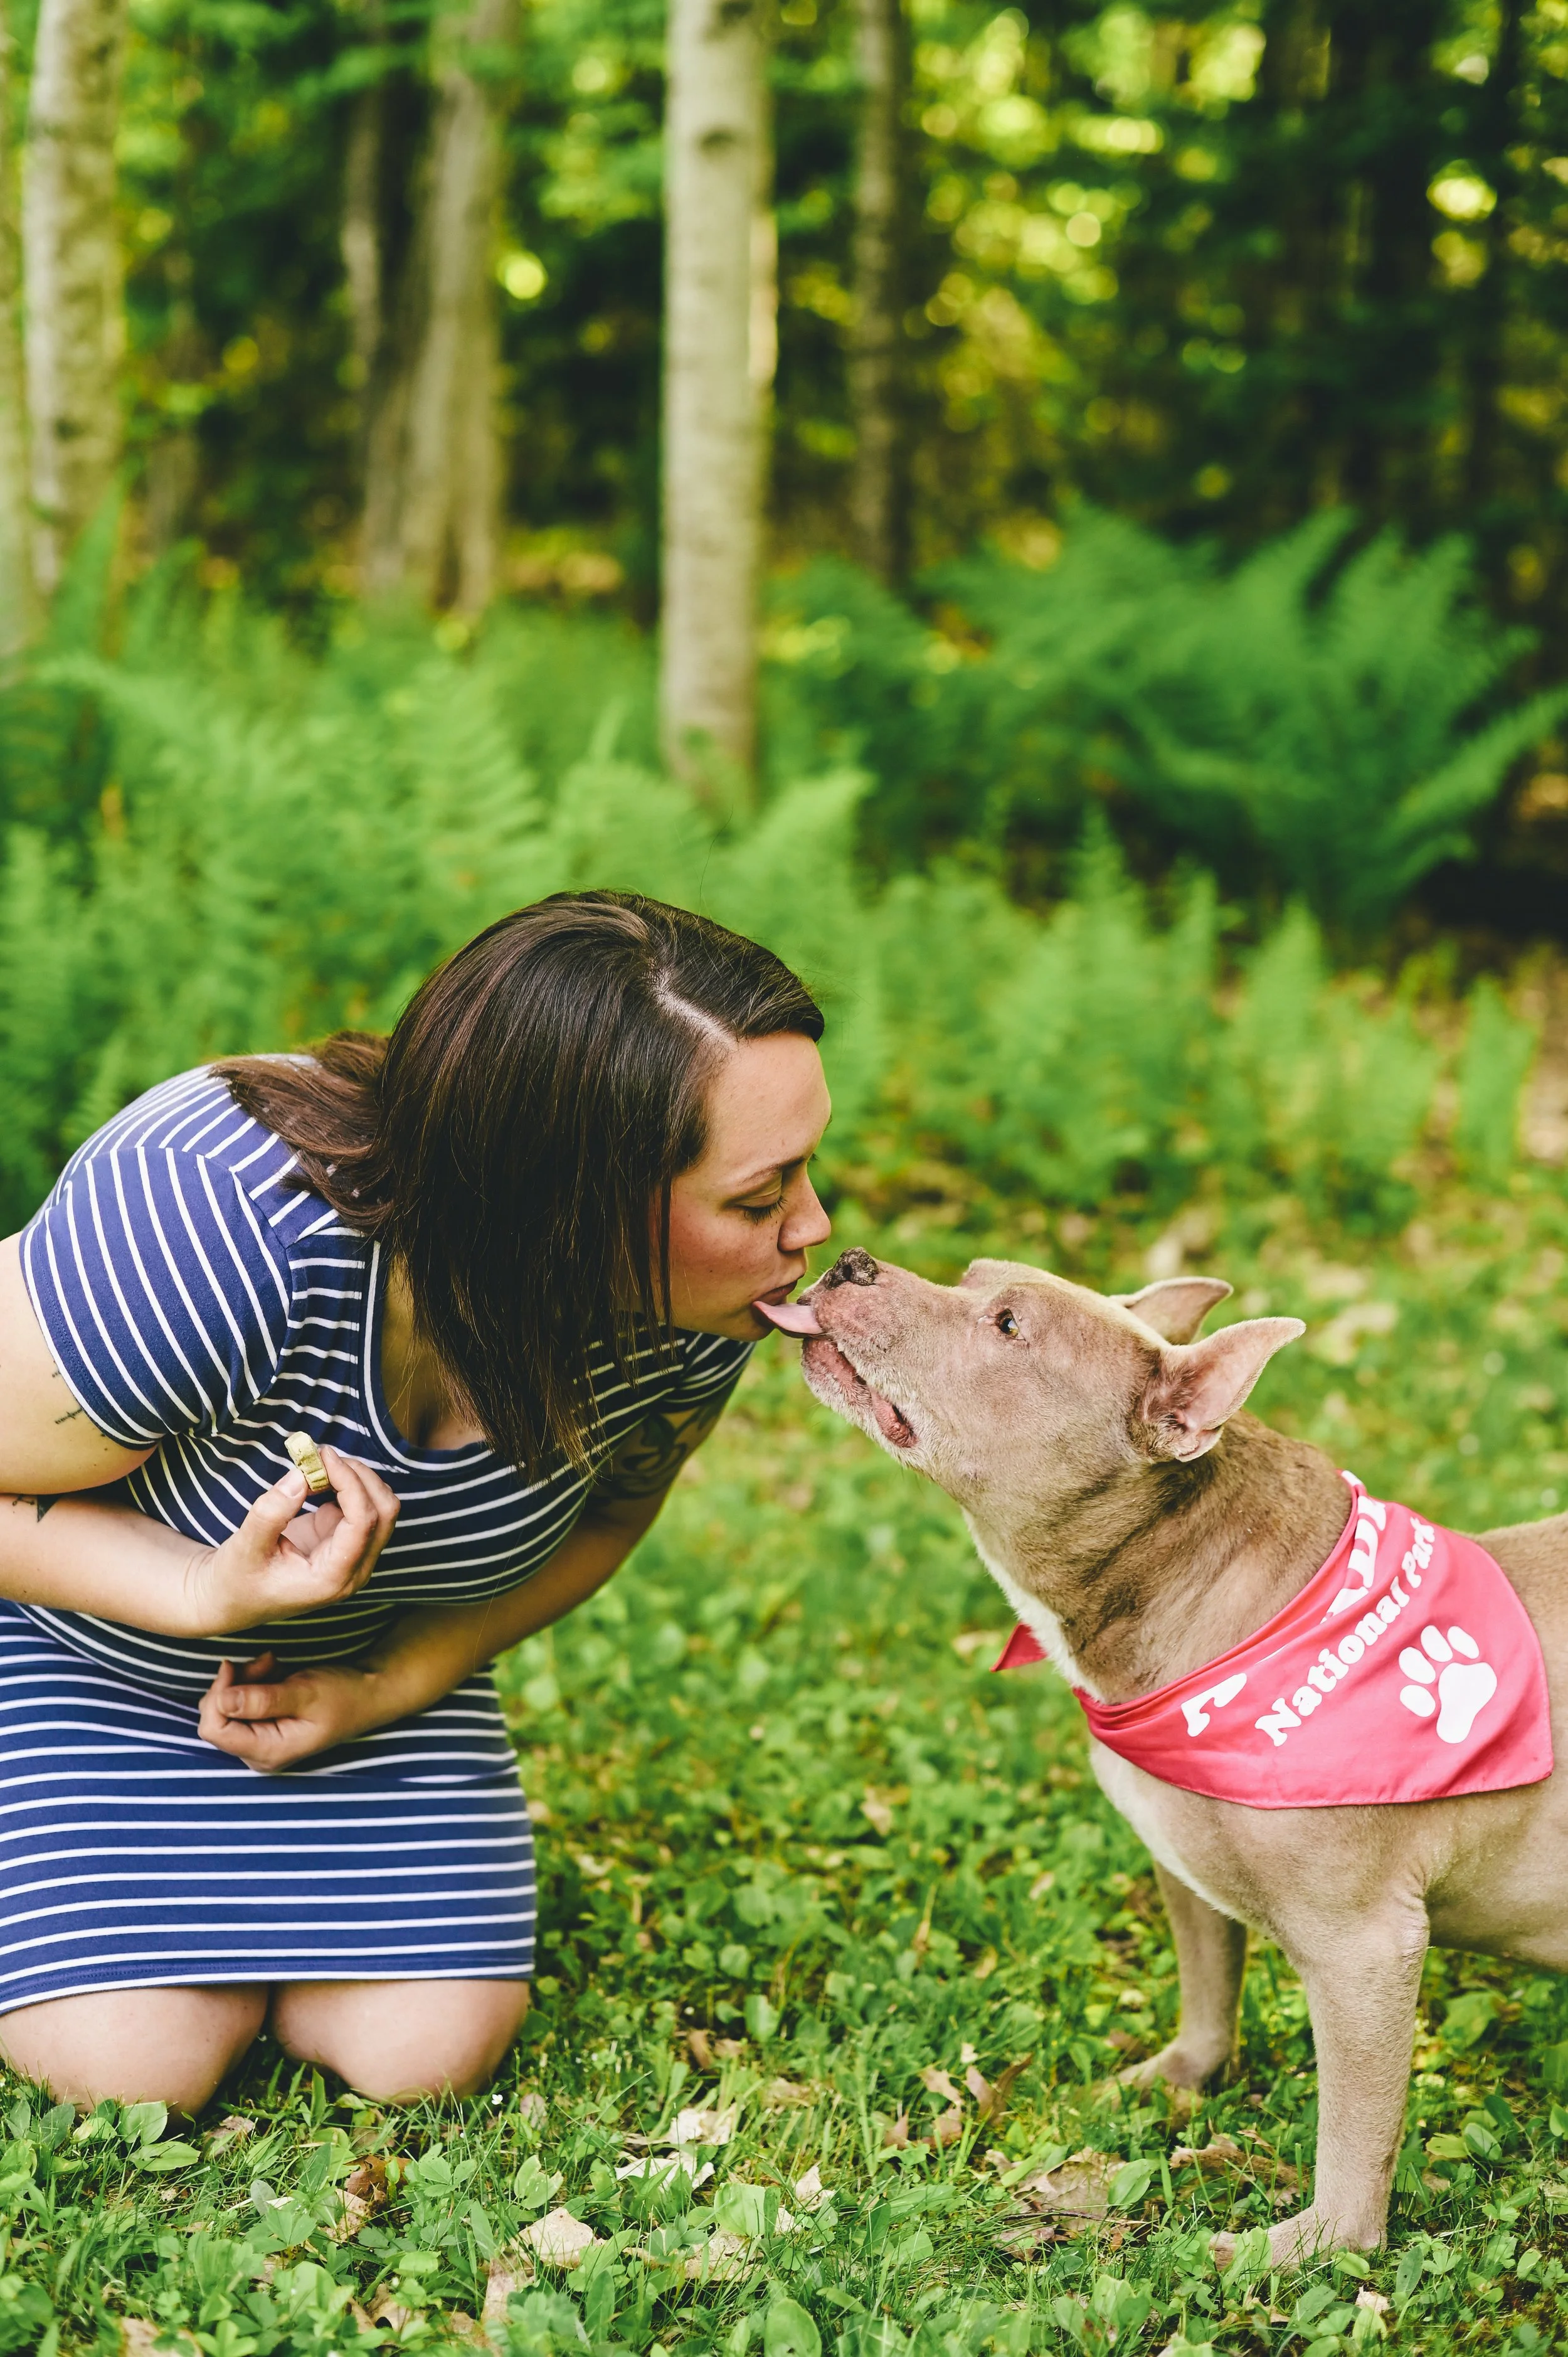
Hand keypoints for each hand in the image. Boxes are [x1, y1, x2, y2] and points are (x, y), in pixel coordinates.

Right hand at [185, 1448, 399, 1635]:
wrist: (231, 1598)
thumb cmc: (236, 1580)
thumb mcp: (245, 1548)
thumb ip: (272, 1513)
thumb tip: (301, 1476)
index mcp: (333, 1578)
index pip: (364, 1522)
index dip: (350, 1482)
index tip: (323, 1456)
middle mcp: (353, 1569)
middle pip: (384, 1512)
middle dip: (359, 1476)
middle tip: (321, 1456)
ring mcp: (353, 1556)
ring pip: (378, 1506)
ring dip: (354, 1478)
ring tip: (315, 1466)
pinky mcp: (343, 1541)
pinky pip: (360, 1505)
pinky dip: (344, 1484)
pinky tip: (315, 1480)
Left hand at [198, 1651, 379, 1771]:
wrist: (369, 1691)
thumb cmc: (344, 1695)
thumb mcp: (305, 1693)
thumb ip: (262, 1699)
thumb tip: (221, 1699)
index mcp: (267, 1751)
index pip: (214, 1729)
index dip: (218, 1695)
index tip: (234, 1667)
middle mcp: (258, 1751)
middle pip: (216, 1716)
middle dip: (233, 1683)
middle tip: (265, 1662)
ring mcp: (260, 1738)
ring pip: (226, 1703)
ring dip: (244, 1677)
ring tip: (273, 1663)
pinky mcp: (263, 1723)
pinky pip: (240, 1698)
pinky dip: (253, 1678)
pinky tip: (275, 1669)